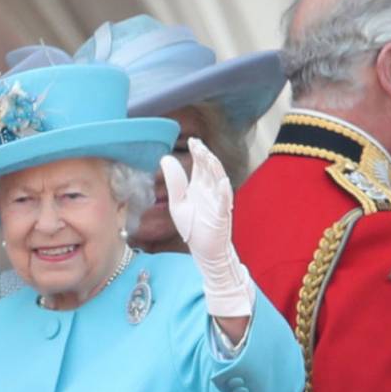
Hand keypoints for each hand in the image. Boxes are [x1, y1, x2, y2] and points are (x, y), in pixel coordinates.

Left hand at [160, 137, 252, 316]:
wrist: (205, 251)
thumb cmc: (194, 228)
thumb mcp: (178, 203)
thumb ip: (174, 182)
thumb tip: (165, 158)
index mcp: (200, 188)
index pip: (200, 166)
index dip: (198, 153)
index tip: (193, 140)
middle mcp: (211, 192)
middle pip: (210, 170)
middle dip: (205, 156)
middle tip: (199, 144)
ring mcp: (218, 203)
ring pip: (219, 181)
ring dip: (215, 169)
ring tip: (208, 156)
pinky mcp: (222, 216)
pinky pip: (225, 202)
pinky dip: (225, 192)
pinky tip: (222, 182)